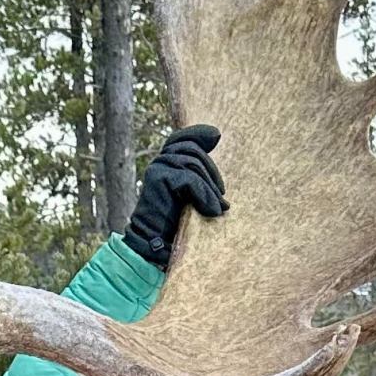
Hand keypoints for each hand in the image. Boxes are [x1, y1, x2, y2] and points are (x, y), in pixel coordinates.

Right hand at [122, 125, 227, 269]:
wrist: (152, 243)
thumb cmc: (172, 223)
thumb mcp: (188, 197)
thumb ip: (197, 182)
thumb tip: (221, 183)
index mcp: (165, 162)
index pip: (181, 138)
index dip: (199, 133)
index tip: (216, 135)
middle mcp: (159, 161)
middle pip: (193, 151)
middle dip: (212, 171)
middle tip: (223, 195)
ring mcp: (158, 168)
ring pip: (193, 164)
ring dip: (210, 188)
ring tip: (219, 208)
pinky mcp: (160, 178)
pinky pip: (190, 179)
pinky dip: (205, 195)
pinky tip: (212, 211)